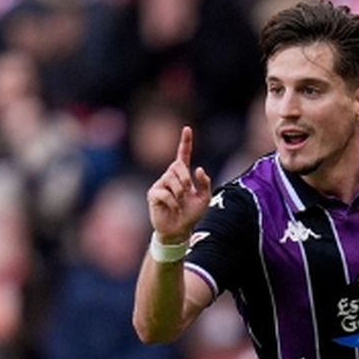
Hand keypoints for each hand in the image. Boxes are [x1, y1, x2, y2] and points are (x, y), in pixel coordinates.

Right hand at [146, 126, 211, 244]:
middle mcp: (169, 176)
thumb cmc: (191, 214)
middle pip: (177, 166)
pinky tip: (173, 208)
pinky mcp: (153, 194)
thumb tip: (199, 169)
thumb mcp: (204, 198)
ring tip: (179, 204)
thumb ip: (204, 183)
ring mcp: (160, 184)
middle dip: (185, 179)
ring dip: (180, 193)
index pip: (183, 154)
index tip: (187, 128)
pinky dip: (173, 202)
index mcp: (182, 174)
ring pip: (171, 180)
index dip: (185, 142)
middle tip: (187, 193)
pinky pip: (165, 193)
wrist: (179, 230)